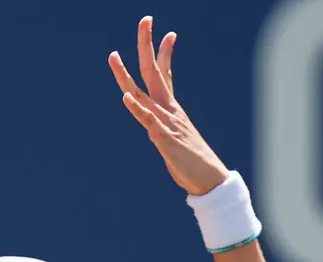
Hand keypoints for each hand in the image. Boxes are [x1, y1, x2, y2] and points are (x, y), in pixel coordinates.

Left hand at [109, 16, 229, 195]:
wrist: (208, 180)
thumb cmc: (191, 162)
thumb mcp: (175, 140)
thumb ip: (164, 130)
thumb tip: (157, 128)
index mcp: (171, 109)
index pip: (166, 74)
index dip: (164, 53)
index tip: (170, 33)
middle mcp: (168, 110)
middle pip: (153, 72)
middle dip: (146, 46)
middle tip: (145, 20)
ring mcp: (165, 123)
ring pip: (142, 93)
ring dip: (126, 75)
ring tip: (113, 55)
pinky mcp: (163, 139)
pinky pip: (148, 121)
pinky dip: (137, 109)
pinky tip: (126, 96)